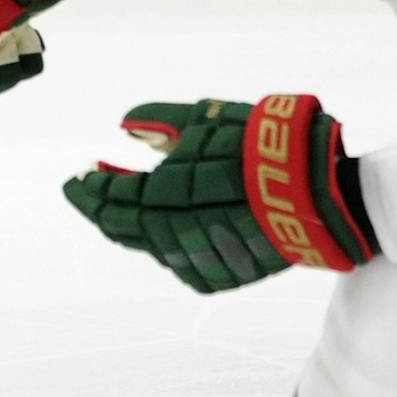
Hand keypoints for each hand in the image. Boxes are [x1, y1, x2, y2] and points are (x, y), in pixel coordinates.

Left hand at [62, 95, 377, 290]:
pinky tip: (163, 229)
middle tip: (90, 190)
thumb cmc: (261, 146)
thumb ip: (159, 122)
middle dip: (103, 207)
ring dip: (133, 226)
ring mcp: (197, 260)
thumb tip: (123, 126)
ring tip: (124, 204)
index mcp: (162, 196)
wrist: (317, 193)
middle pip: (123, 227)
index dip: (90, 186)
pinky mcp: (222, 277)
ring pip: (150, 247)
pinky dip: (166, 244)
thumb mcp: (206, 119)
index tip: (78, 174)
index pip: (111, 196)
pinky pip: (180, 263)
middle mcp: (172, 235)